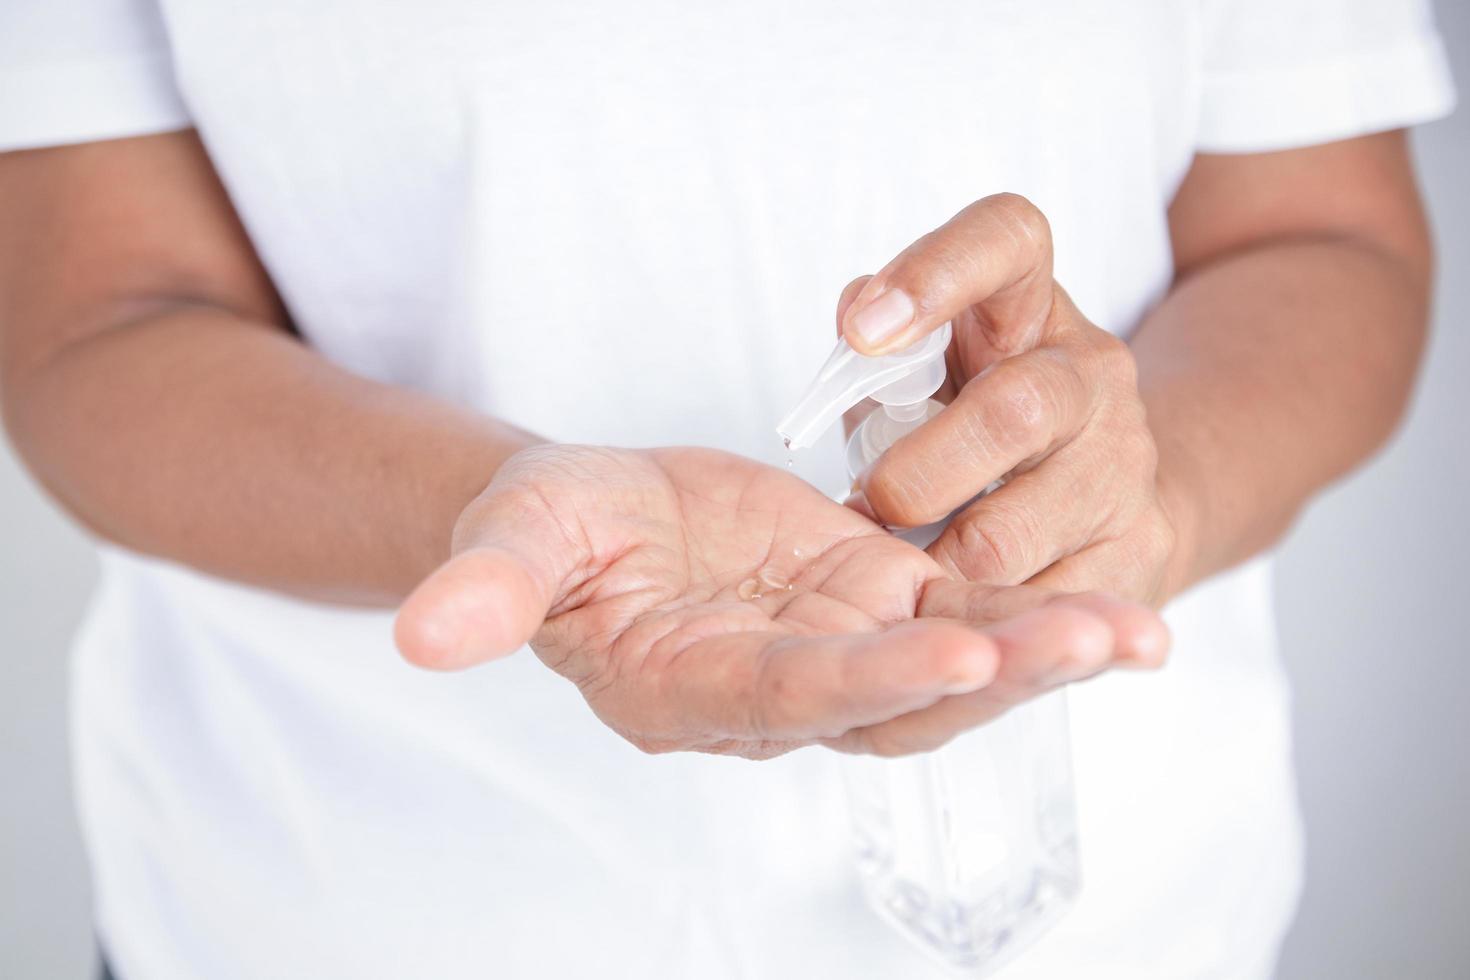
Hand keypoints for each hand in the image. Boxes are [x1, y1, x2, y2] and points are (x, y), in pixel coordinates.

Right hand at [394, 444, 1166, 758]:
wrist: (609, 525)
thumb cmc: (556, 532)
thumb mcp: (515, 538)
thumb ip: (487, 588)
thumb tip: (421, 633)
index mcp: (691, 688)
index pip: (787, 692)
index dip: (866, 676)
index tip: (952, 645)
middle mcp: (780, 694)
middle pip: (898, 699)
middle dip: (995, 674)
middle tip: (1093, 638)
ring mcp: (839, 654)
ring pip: (951, 670)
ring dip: (1041, 653)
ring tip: (1134, 632)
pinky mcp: (879, 606)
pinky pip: (970, 618)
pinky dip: (1040, 620)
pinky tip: (1122, 619)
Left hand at [838, 193, 1184, 605]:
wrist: (1115, 491)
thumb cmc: (983, 421)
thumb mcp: (934, 367)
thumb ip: (884, 344)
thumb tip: (853, 312)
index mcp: (1029, 307)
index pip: (1007, 241)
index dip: (936, 273)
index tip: (864, 330)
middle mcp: (1092, 375)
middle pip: (1014, 410)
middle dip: (920, 473)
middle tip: (873, 503)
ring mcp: (1123, 465)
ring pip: (1014, 532)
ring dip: (935, 563)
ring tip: (898, 574)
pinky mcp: (1138, 550)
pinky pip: (1038, 604)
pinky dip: (977, 617)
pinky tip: (950, 611)